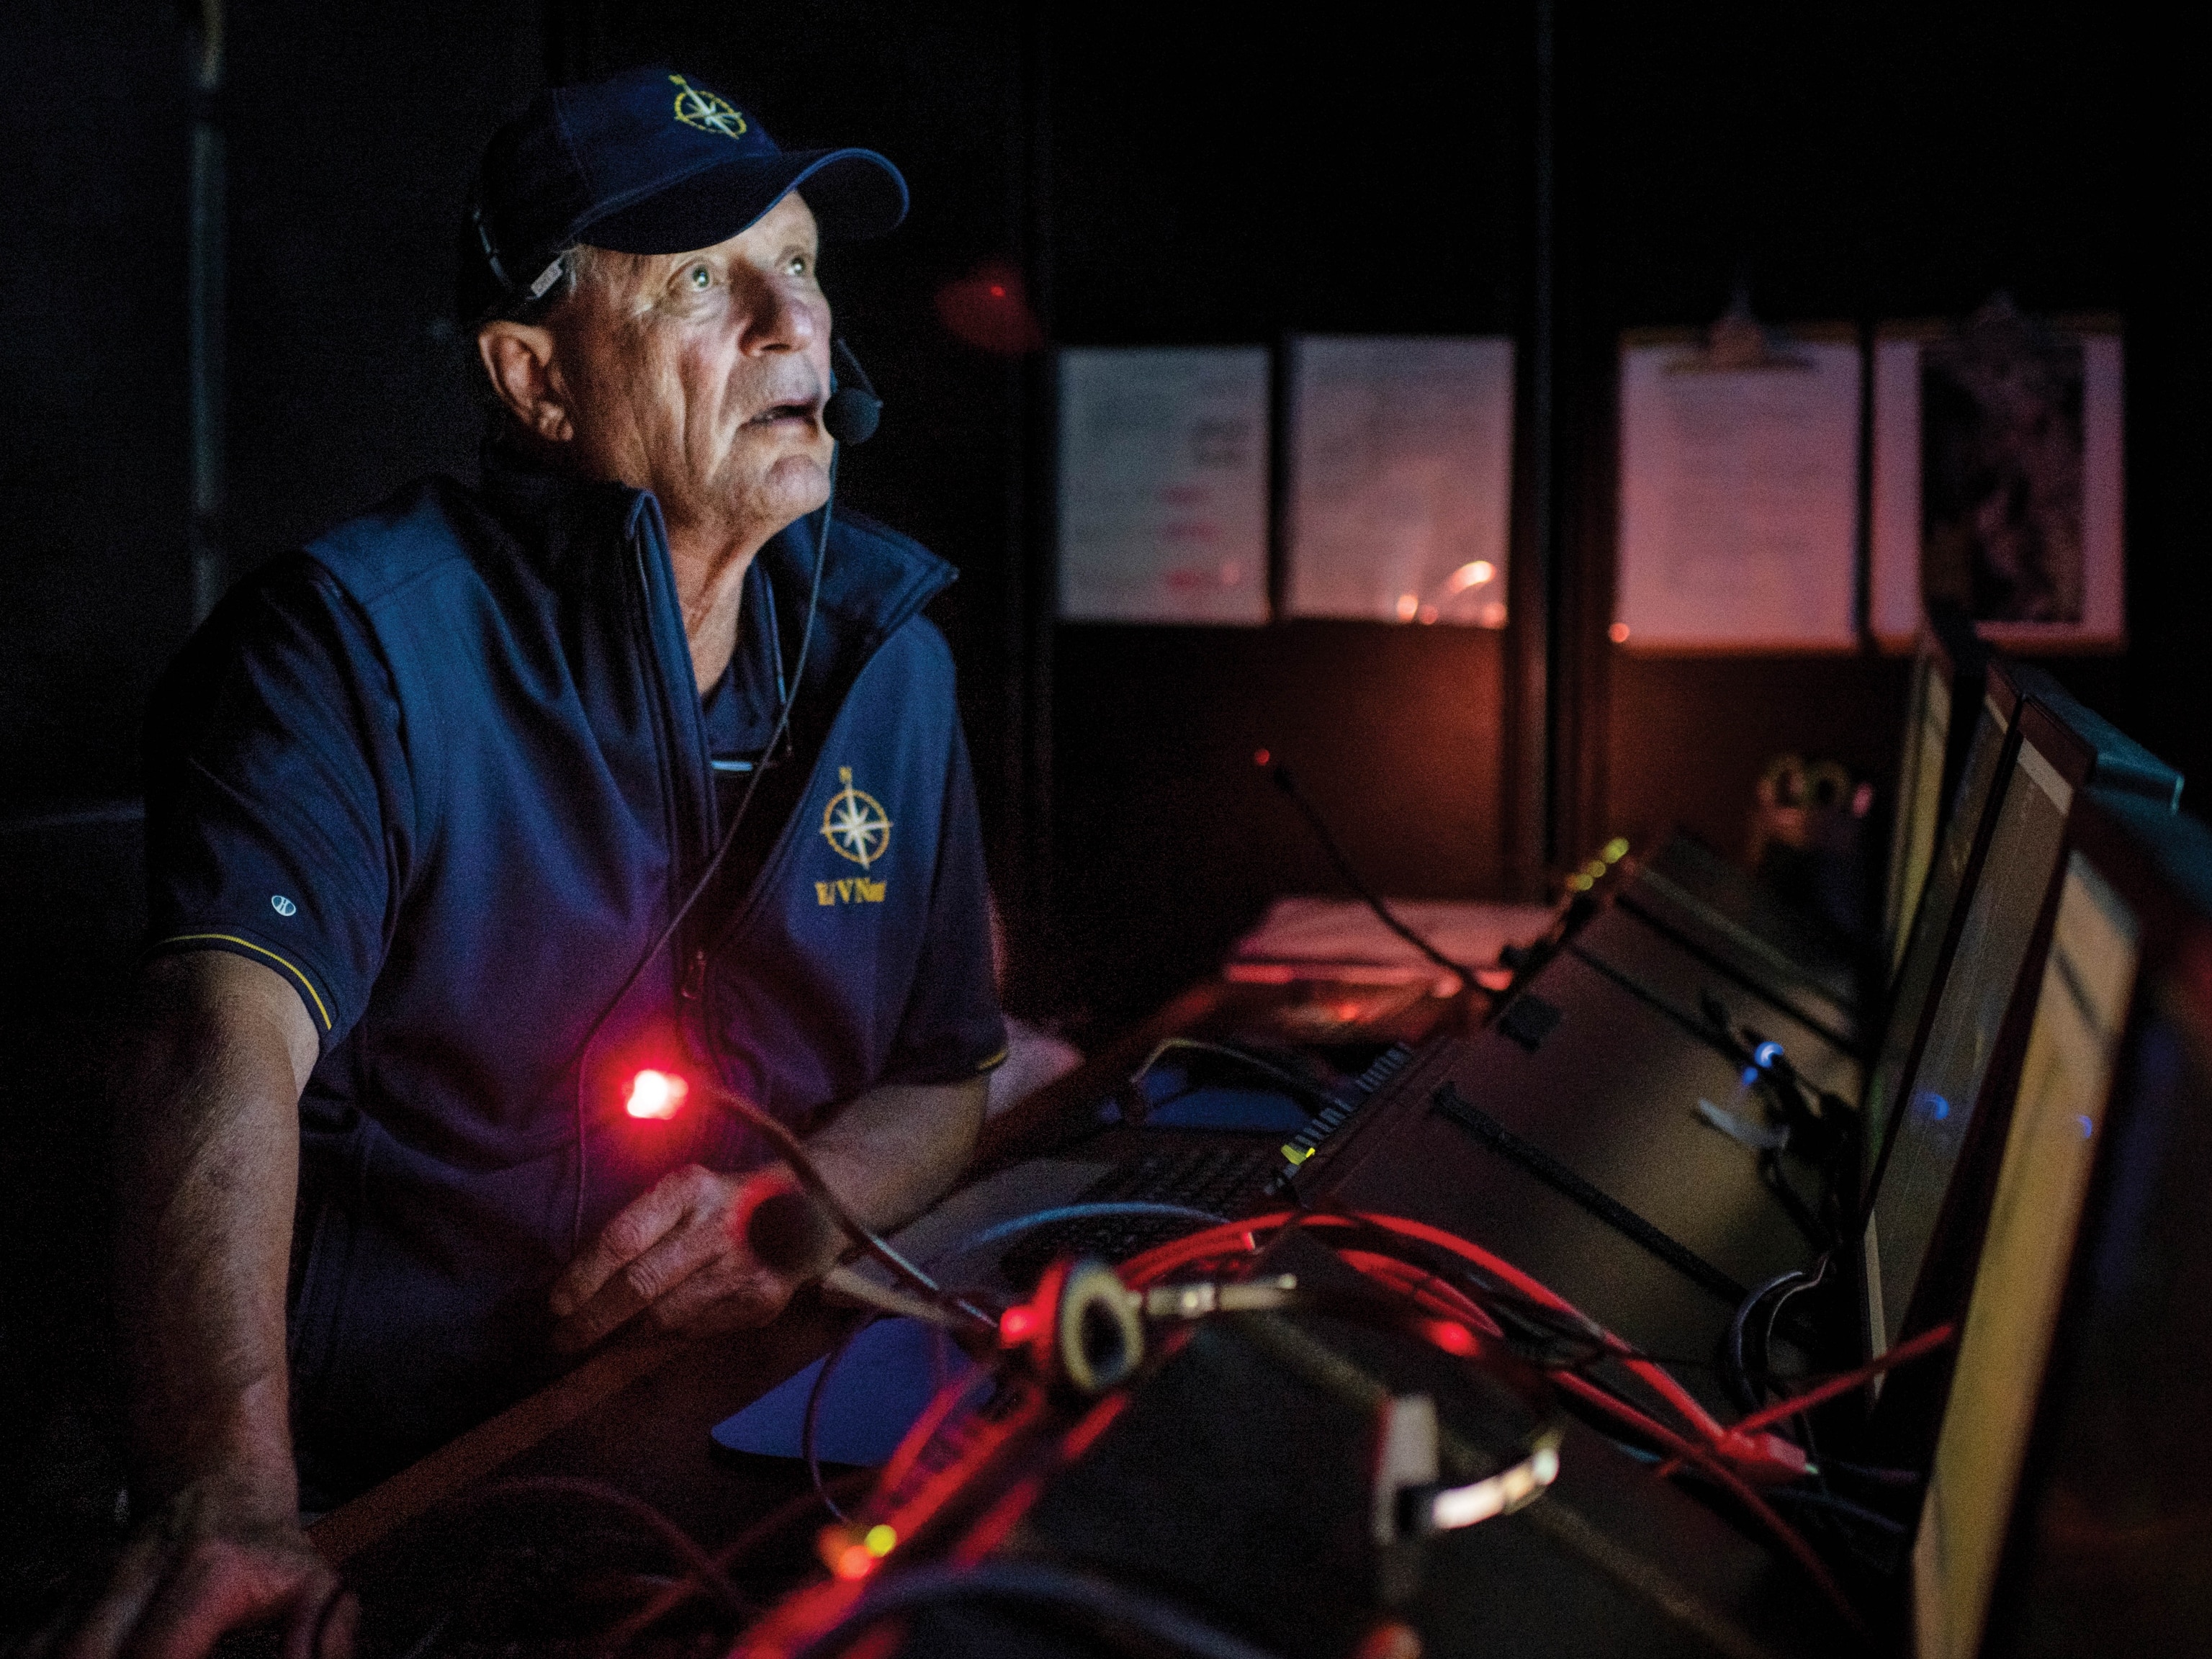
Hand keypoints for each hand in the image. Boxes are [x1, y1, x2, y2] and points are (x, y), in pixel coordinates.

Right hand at [61, 1477, 353, 1658]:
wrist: (216, 1477)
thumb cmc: (265, 1546)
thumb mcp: (314, 1582)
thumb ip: (319, 1632)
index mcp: (205, 1576)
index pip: (158, 1655)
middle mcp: (138, 1575)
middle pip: (86, 1657)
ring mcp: (93, 1582)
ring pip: (47, 1650)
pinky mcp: (63, 1592)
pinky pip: (28, 1643)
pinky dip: (38, 1658)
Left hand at [550, 1164, 797, 1352]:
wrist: (806, 1208)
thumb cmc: (721, 1203)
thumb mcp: (681, 1193)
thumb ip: (638, 1227)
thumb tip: (579, 1282)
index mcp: (689, 1189)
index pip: (622, 1240)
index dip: (583, 1278)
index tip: (557, 1304)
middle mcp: (717, 1226)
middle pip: (640, 1286)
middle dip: (593, 1320)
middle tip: (565, 1338)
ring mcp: (743, 1268)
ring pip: (665, 1318)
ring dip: (624, 1335)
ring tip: (599, 1341)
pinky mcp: (761, 1302)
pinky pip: (696, 1332)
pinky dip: (666, 1337)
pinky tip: (649, 1335)